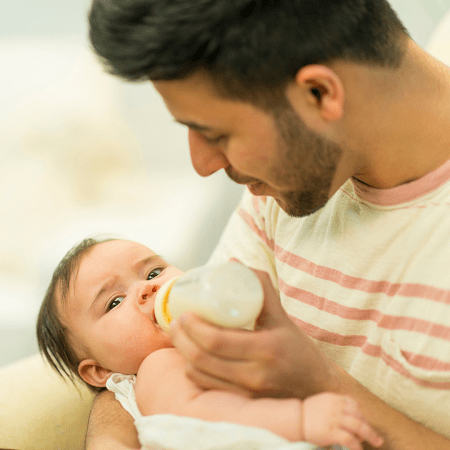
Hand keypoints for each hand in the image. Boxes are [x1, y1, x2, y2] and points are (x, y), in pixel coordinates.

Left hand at [169, 270, 337, 398]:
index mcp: (265, 349)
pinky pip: (206, 386)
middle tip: (175, 322)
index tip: (184, 313)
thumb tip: (234, 263)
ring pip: (200, 374)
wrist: (317, 388)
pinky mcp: (241, 402)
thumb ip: (261, 288)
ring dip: (183, 354)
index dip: (193, 327)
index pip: (216, 341)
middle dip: (181, 338)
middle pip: (202, 358)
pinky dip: (193, 369)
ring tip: (179, 336)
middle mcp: (254, 374)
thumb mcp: (282, 317)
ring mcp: (246, 392)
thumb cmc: (299, 350)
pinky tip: (191, 356)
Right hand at [302, 393, 383, 449]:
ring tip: (376, 442)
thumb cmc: (308, 412)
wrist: (296, 419)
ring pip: (358, 426)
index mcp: (334, 398)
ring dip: (369, 435)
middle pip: (359, 416)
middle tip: (377, 437)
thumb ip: (335, 404)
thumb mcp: (322, 401)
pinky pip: (349, 439)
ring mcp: (334, 419)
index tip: (363, 422)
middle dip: (369, 427)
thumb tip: (350, 413)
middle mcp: (336, 407)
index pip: (354, 404)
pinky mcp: (332, 432)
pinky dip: (357, 446)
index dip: (361, 414)